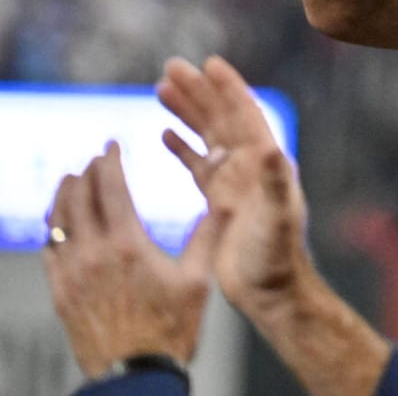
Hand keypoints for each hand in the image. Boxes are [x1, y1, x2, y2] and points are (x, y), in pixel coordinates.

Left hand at [43, 142, 217, 376]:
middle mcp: (93, 255)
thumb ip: (208, 237)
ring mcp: (71, 274)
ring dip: (63, 196)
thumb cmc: (168, 330)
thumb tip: (227, 205)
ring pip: (57, 221)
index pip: (110, 187)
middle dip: (85, 173)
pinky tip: (60, 225)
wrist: (135, 373)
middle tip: (94, 160)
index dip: (109, 160)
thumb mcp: (197, 280)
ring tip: (70, 182)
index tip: (112, 145)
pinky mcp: (60, 294)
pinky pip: (49, 251)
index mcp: (127, 245)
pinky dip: (53, 228)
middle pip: (78, 198)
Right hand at [158, 56, 311, 316]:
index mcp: (264, 163)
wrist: (269, 290)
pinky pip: (197, 164)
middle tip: (172, 66)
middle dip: (199, 91)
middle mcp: (251, 165)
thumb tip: (274, 151)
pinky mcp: (218, 199)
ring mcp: (234, 180)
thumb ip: (277, 185)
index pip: (245, 115)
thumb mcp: (277, 219)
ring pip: (207, 136)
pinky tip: (164, 133)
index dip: (228, 88)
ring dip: (187, 112)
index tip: (210, 62)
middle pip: (221, 117)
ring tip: (161, 88)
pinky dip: (183, 147)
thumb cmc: (276, 256)